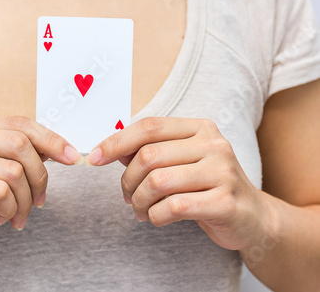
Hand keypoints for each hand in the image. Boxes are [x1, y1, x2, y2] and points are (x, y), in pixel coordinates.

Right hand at [0, 116, 82, 263]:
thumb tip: (61, 147)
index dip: (51, 139)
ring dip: (24, 201)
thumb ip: (24, 155)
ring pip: (12, 171)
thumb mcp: (3, 173)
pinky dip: (9, 210)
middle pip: (19, 144)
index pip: (19, 124)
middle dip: (39, 177)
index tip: (72, 157)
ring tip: (16, 215)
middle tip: (39, 201)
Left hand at [85, 117, 272, 250]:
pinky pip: (174, 208)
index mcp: (200, 128)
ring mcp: (223, 172)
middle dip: (127, 181)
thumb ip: (150, 151)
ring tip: (140, 210)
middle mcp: (214, 144)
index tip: (94, 158)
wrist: (251, 216)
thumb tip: (111, 149)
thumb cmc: (205, 185)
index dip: (116, 142)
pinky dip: (156, 216)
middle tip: (126, 197)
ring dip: (138, 202)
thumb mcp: (181, 161)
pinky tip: (157, 218)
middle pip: (148, 156)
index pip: (149, 127)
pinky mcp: (226, 202)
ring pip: (157, 182)